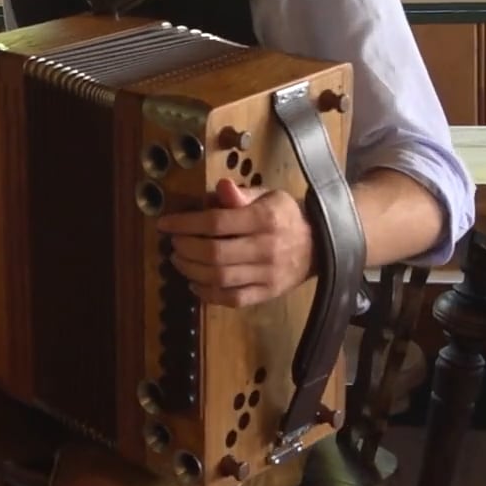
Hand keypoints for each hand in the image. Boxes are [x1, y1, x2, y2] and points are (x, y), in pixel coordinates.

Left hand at [155, 179, 312, 307]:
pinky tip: (194, 284)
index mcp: (265, 219)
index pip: (216, 222)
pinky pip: (232, 299)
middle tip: (173, 243)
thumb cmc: (284, 216)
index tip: (165, 223)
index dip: (185, 224)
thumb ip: (242, 194)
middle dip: (185, 248)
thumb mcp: (268, 196)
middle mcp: (267, 248)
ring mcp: (268, 275)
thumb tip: (220, 186)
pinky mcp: (268, 293)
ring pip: (220, 278)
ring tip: (178, 260)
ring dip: (191, 271)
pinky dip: (208, 294)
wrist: (320, 245)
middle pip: (214, 253)